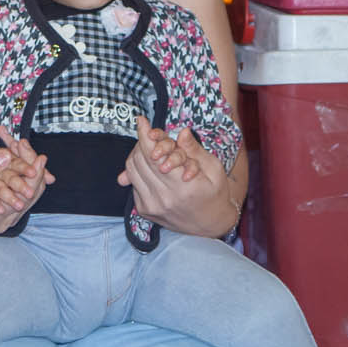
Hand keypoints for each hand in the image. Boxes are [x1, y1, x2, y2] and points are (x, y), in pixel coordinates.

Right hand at [0, 125, 50, 232]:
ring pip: (28, 195)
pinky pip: (20, 195)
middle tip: (39, 154)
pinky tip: (24, 166)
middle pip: (31, 196)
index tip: (40, 156)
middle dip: (36, 173)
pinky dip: (24, 180)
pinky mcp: (3, 213)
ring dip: (31, 176)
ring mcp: (4, 219)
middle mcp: (3, 222)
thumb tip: (7, 156)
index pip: (25, 195)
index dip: (35, 175)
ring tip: (34, 157)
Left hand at [119, 115, 230, 232]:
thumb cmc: (215, 193)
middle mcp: (164, 198)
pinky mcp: (145, 210)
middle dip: (142, 142)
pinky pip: (133, 183)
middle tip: (149, 135)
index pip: (153, 155)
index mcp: (183, 187)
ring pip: (132, 171)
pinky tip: (149, 166)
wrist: (211, 225)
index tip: (141, 121)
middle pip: (139, 160)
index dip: (144, 135)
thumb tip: (182, 132)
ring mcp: (152, 206)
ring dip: (137, 154)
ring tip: (149, 148)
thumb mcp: (213, 168)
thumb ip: (195, 150)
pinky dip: (138, 170)